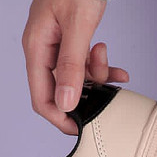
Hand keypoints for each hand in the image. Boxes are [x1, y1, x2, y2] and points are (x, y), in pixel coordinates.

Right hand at [22, 0, 128, 134]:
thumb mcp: (78, 28)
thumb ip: (72, 67)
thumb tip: (66, 103)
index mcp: (37, 48)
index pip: (41, 98)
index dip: (60, 118)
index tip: (81, 129)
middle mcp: (44, 50)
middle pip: (62, 91)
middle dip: (86, 94)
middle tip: (106, 91)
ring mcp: (58, 47)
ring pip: (78, 80)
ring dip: (98, 80)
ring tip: (113, 68)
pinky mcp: (72, 43)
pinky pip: (86, 67)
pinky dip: (103, 71)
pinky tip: (119, 72)